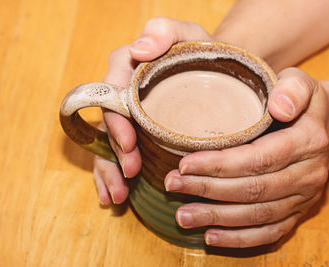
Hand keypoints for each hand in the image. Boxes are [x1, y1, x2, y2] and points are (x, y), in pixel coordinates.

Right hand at [93, 17, 211, 204]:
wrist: (219, 73)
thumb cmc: (201, 52)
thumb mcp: (187, 34)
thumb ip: (164, 32)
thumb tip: (139, 49)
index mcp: (128, 68)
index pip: (112, 93)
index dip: (116, 120)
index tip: (129, 143)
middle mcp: (123, 93)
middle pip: (110, 125)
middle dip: (116, 152)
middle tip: (130, 173)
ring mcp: (130, 116)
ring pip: (109, 145)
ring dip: (110, 171)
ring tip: (119, 195)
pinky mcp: (139, 134)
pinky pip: (120, 155)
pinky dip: (114, 176)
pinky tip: (117, 196)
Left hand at [164, 67, 328, 247]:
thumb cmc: (305, 103)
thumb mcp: (301, 82)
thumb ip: (291, 89)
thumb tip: (279, 107)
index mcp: (308, 141)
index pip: (259, 158)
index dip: (220, 164)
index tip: (185, 163)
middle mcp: (308, 175)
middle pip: (253, 189)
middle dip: (208, 189)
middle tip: (172, 184)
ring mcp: (304, 198)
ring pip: (257, 215)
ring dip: (216, 217)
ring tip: (182, 215)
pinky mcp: (298, 212)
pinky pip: (270, 232)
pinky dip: (239, 238)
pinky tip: (211, 236)